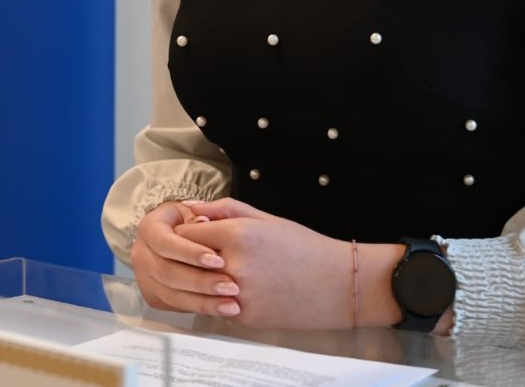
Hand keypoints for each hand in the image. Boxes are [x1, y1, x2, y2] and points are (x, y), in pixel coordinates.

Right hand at [130, 201, 240, 316]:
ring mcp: (144, 277)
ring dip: (203, 301)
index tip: (219, 260)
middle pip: (167, 272)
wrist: (179, 240)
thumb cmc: (190, 223)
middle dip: (201, 281)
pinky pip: (175, 306)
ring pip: (171, 294)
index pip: (165, 242)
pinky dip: (199, 308)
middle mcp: (141, 253)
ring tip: (231, 305)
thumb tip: (203, 221)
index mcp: (149, 228)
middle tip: (230, 287)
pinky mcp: (153, 295)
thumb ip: (203, 214)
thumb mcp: (197, 211)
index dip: (190, 253)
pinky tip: (221, 309)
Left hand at [175, 198, 360, 330]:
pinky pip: (218, 304)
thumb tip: (191, 207)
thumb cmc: (304, 248)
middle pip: (188, 260)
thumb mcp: (265, 219)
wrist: (338, 286)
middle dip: (193, 255)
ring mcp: (238, 295)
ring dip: (206, 278)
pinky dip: (225, 297)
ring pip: (200, 285)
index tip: (198, 233)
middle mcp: (234, 266)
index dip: (189, 231)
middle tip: (213, 253)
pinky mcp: (244, 317)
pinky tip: (248, 289)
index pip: (186, 233)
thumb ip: (224, 210)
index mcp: (238, 235)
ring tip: (231, 270)